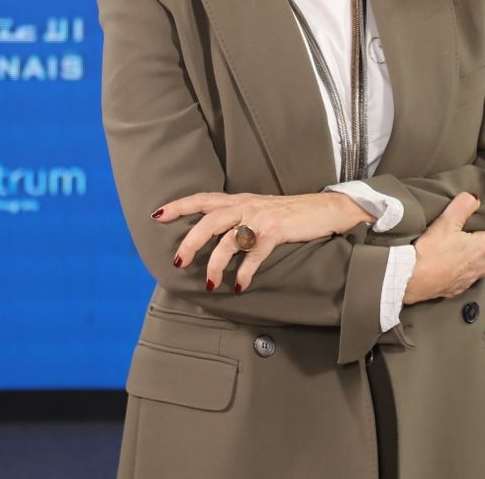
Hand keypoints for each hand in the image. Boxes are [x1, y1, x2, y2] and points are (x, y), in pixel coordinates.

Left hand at [153, 192, 373, 292]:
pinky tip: (239, 285)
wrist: (327, 208)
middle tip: (178, 263)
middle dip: (190, 242)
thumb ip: (240, 218)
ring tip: (211, 284)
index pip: (203, 199)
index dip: (179, 206)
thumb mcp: (261, 210)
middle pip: (209, 220)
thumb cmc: (293, 213)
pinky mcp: (276, 230)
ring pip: (228, 240)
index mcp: (240, 200)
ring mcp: (261, 217)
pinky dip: (245, 271)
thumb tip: (218, 238)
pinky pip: (254, 254)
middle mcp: (246, 205)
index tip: (157, 215)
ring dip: (216, 264)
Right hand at [404, 192, 484, 304]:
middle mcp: (478, 267)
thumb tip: (473, 198)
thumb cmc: (428, 253)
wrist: (409, 280)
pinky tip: (446, 268)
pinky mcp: (451, 290)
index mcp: (480, 248)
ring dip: (478, 267)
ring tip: (463, 256)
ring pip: (480, 275)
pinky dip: (458, 274)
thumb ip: (461, 208)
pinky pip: (461, 282)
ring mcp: (465, 281)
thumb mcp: (444, 224)